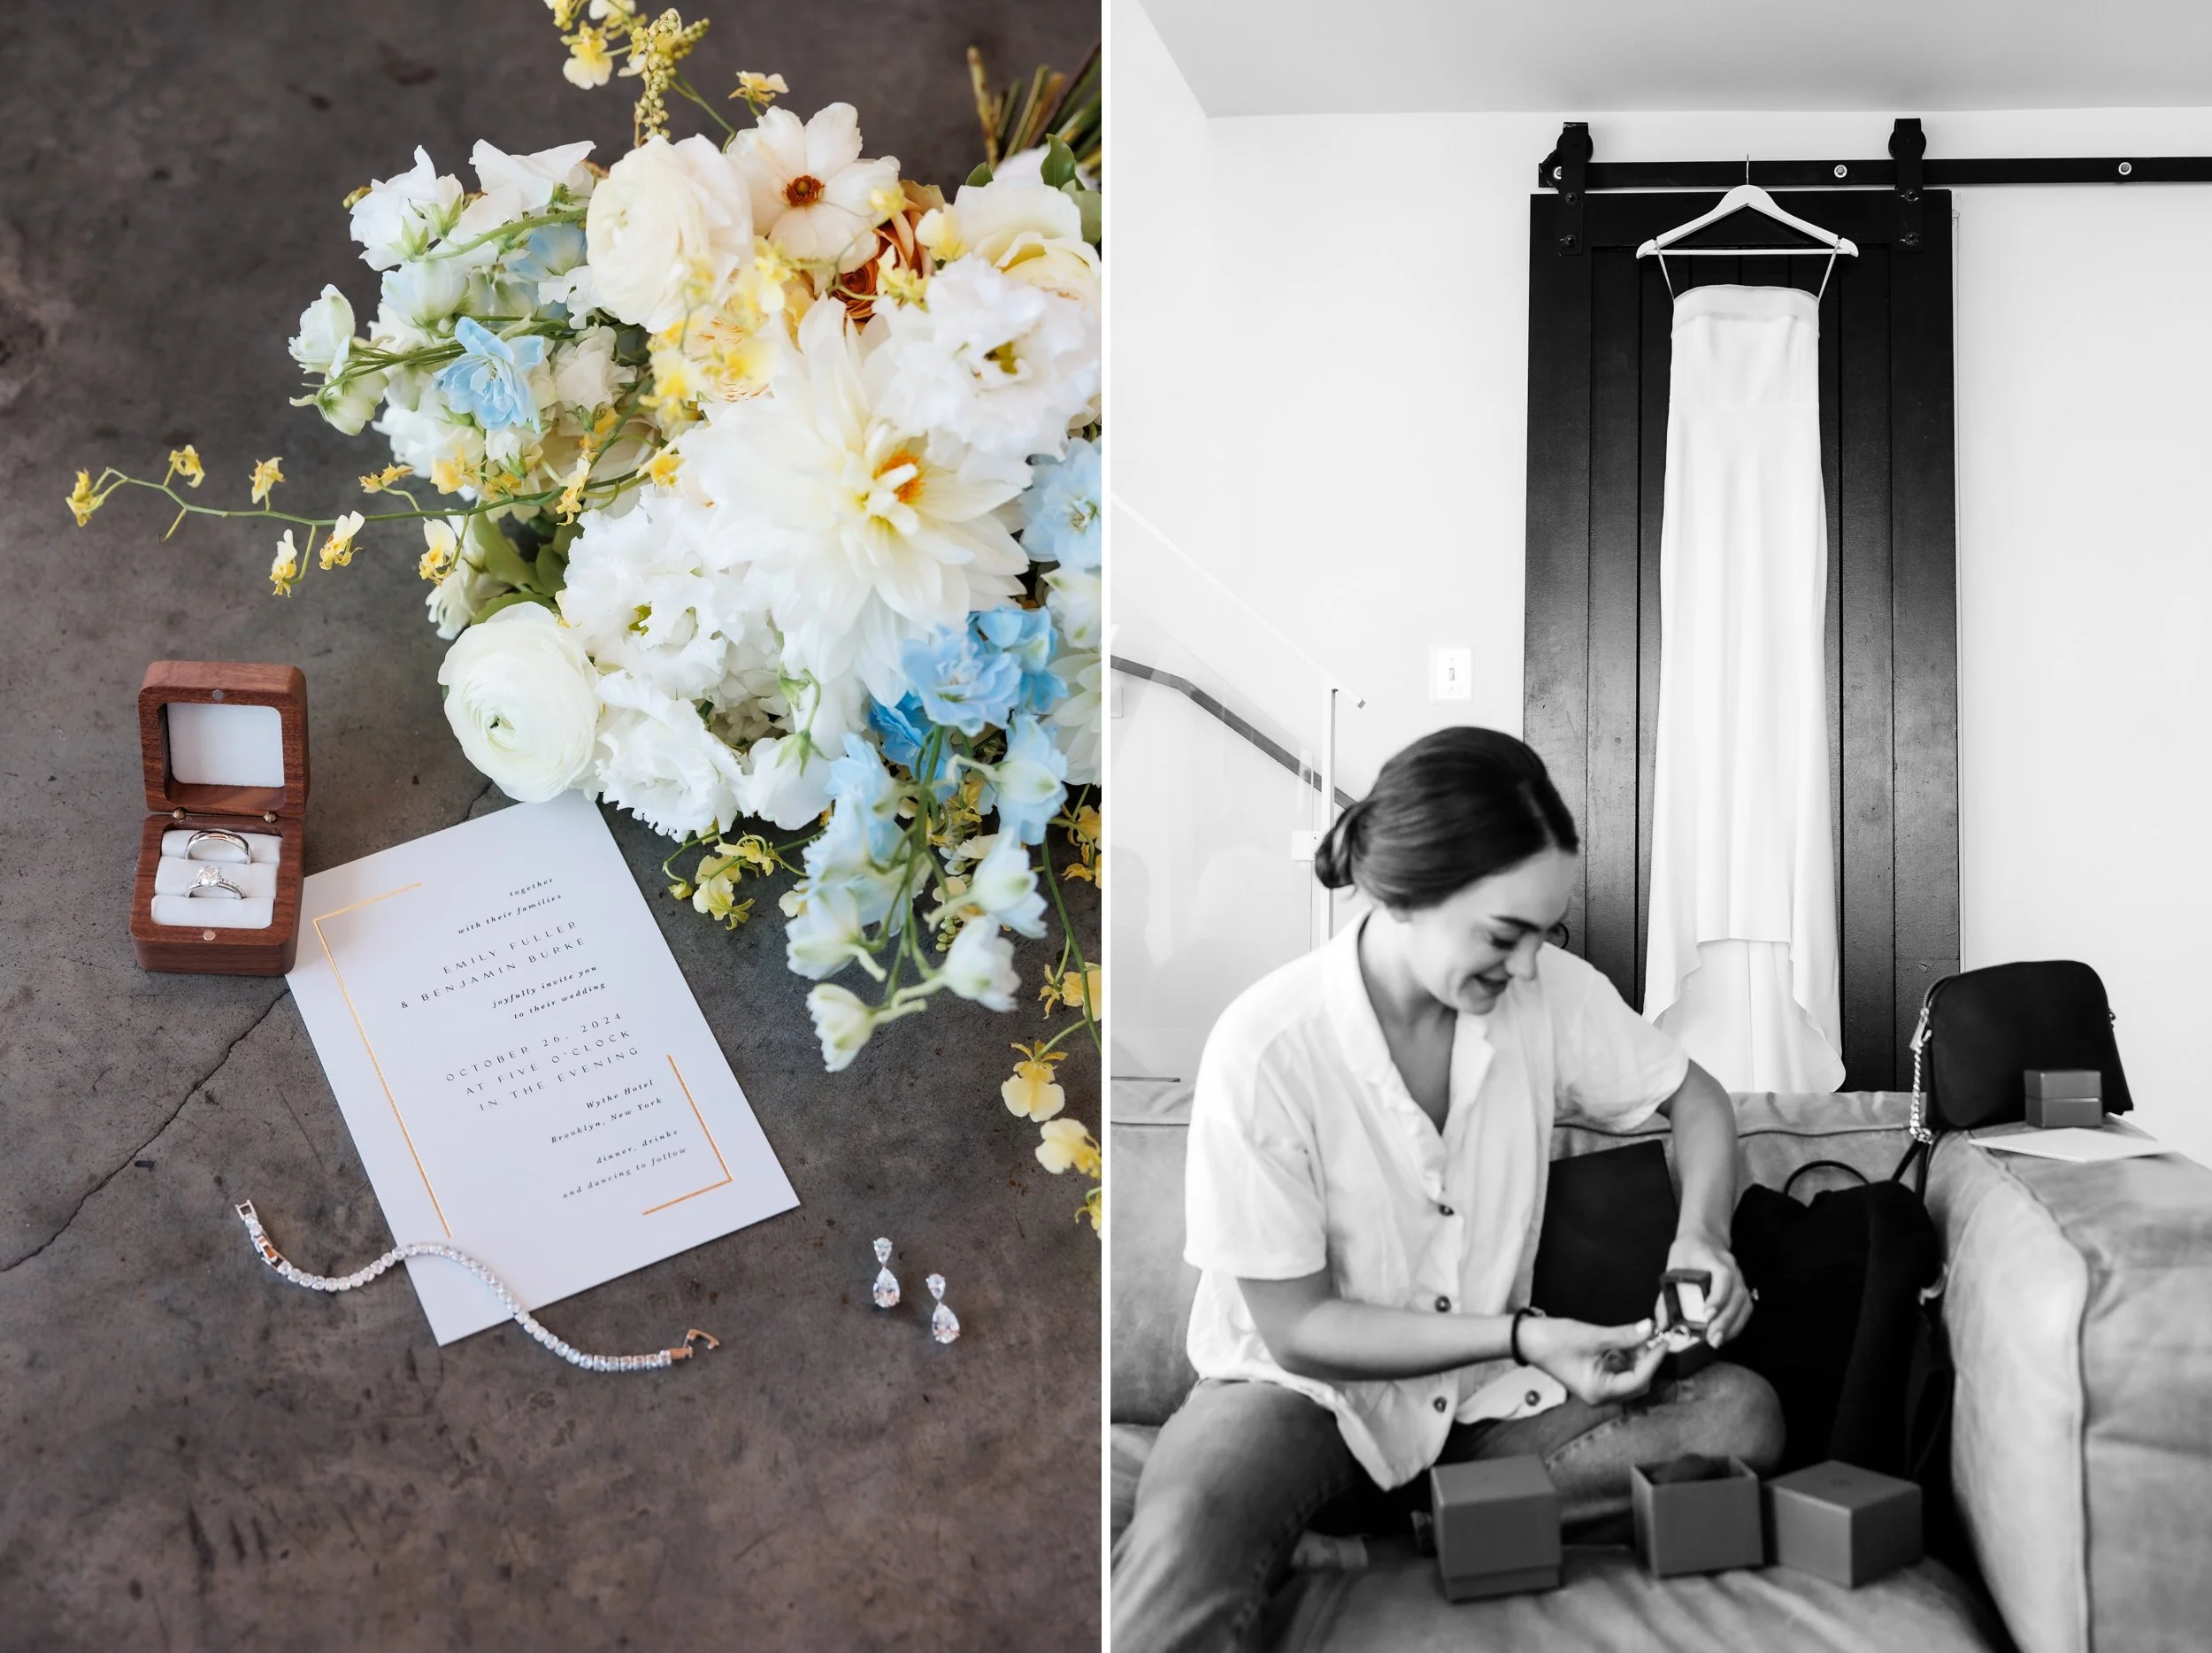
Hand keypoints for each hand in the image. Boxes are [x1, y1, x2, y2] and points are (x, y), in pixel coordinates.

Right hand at [1518, 1314, 1667, 1405]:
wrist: (1526, 1338)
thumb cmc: (1553, 1341)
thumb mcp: (1592, 1337)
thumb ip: (1624, 1335)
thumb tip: (1650, 1329)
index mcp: (1599, 1392)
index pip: (1639, 1380)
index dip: (1653, 1359)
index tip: (1663, 1340)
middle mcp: (1601, 1394)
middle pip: (1638, 1382)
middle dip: (1647, 1359)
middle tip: (1654, 1336)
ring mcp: (1599, 1385)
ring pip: (1631, 1374)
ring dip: (1638, 1356)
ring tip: (1641, 1334)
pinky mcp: (1596, 1374)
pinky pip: (1620, 1368)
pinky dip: (1627, 1354)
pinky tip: (1627, 1339)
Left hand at [1666, 1232, 1752, 1346]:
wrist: (1704, 1238)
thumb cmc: (1687, 1253)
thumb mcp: (1672, 1268)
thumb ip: (1666, 1297)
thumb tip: (1662, 1324)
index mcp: (1712, 1258)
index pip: (1723, 1276)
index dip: (1718, 1297)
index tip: (1707, 1315)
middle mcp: (1731, 1267)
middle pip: (1736, 1294)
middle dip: (1725, 1320)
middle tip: (1712, 1338)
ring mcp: (1739, 1277)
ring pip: (1744, 1303)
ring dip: (1733, 1325)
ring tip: (1717, 1340)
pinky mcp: (1741, 1288)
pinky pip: (1745, 1307)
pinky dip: (1737, 1323)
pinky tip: (1725, 1334)